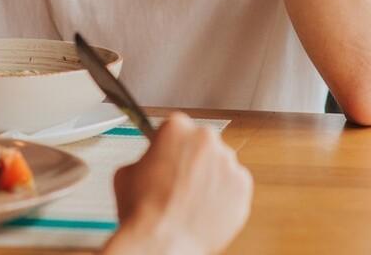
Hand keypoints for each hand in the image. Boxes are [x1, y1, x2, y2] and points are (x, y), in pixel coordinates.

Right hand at [107, 113, 252, 254]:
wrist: (162, 242)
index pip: (176, 128)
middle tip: (179, 182)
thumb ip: (145, 159)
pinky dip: (224, 196)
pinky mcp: (243, 185)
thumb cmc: (143, 211)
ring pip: (220, 164)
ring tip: (191, 200)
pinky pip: (234, 186)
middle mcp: (206, 138)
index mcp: (176, 127)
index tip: (169, 156)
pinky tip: (205, 209)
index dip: (170, 146)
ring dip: (210, 177)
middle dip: (193, 159)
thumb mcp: (127, 172)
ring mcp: (227, 161)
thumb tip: (151, 164)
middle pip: (202, 143)